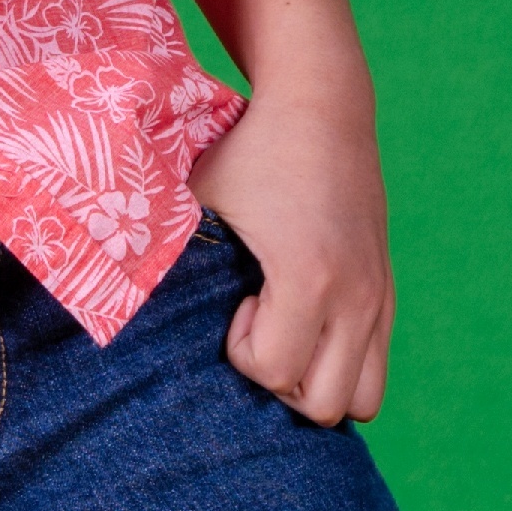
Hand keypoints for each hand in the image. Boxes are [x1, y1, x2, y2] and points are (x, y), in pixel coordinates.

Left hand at [190, 74, 393, 425]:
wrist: (322, 104)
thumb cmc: (250, 150)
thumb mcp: (197, 198)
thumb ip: (166, 256)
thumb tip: (124, 308)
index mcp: (308, 277)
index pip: (275, 373)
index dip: (241, 351)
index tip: (233, 301)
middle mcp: (356, 295)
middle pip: (325, 406)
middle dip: (281, 383)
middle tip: (259, 326)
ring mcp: (379, 294)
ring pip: (363, 399)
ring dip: (318, 382)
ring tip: (287, 333)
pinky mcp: (387, 288)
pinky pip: (375, 363)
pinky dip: (341, 361)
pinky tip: (307, 318)